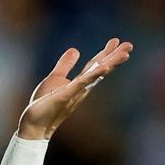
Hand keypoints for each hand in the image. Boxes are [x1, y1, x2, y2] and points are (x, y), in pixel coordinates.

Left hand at [18, 38, 132, 139]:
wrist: (34, 123)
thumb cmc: (44, 103)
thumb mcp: (55, 78)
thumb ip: (66, 65)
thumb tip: (75, 49)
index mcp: (79, 82)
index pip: (95, 65)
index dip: (105, 53)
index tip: (116, 41)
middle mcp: (81, 87)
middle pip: (101, 69)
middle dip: (115, 57)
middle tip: (129, 44)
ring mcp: (75, 92)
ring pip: (96, 75)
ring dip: (111, 64)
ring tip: (125, 54)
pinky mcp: (65, 96)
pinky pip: (81, 84)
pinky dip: (93, 76)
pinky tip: (104, 68)